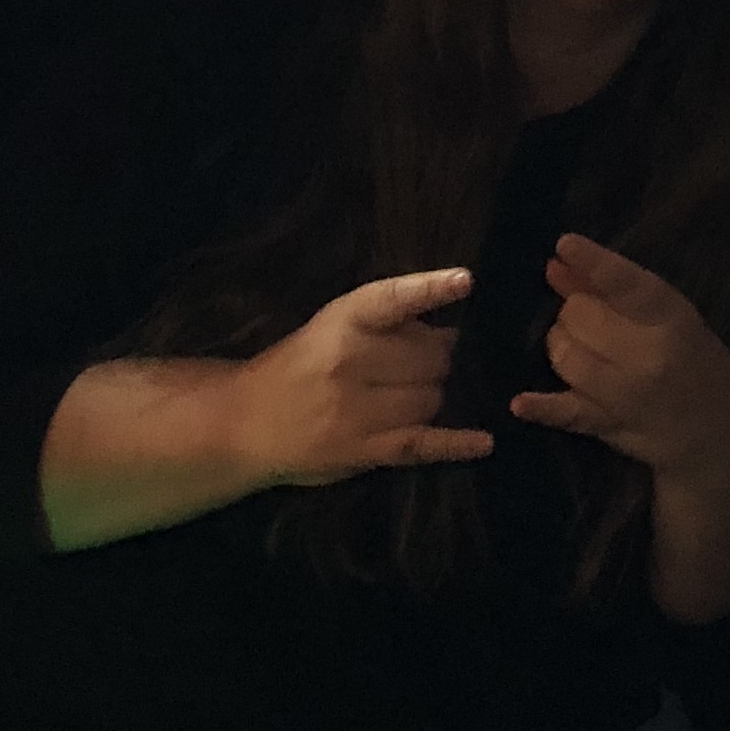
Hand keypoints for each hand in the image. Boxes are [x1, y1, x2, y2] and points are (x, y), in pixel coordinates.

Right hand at [230, 267, 495, 488]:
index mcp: (342, 321)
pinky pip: (422, 444)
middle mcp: (351, 361)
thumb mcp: (331, 328)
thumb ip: (385, 324)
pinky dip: (457, 444)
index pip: (393, 298)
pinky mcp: (364, 450)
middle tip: (420, 363)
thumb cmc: (297, 366)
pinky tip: (484, 442)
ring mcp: (358, 409)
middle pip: (430, 356)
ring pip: (431, 397)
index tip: (466, 281)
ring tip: (411, 393)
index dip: (431, 288)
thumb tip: (451, 330)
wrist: (245, 421)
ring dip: (434, 394)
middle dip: (436, 358)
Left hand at [510, 232, 729, 489]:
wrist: (719, 433)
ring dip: (560, 346)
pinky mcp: (609, 425)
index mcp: (671, 315)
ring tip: (574, 347)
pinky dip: (542, 407)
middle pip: (582, 317)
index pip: (625, 280)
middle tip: (585, 320)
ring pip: (567, 357)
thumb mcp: (667, 317)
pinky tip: (520, 403)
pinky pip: (568, 413)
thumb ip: (612, 289)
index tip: (563, 244)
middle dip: (572, 313)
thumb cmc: (693, 361)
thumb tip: (558, 261)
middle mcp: (650, 353)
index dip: (591, 261)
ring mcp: (628, 392)